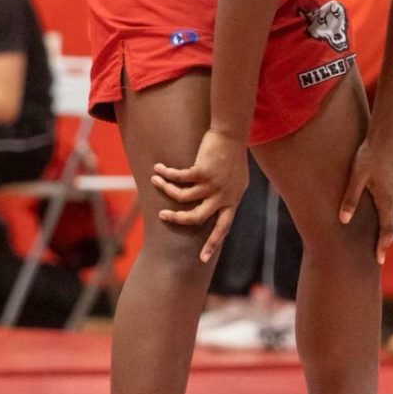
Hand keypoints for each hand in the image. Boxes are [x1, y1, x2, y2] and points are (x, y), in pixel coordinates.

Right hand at [151, 129, 249, 262]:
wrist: (233, 134)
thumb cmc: (234, 155)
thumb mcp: (238, 179)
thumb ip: (229, 194)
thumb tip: (220, 203)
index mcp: (232, 200)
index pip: (223, 227)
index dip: (213, 244)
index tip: (202, 259)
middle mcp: (223, 195)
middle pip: (197, 218)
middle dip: (178, 220)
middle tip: (163, 217)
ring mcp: (212, 184)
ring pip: (182, 198)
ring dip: (165, 190)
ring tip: (154, 181)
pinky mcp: (202, 171)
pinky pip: (178, 178)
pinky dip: (166, 174)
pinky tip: (158, 169)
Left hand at [338, 136, 392, 264]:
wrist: (382, 138)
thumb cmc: (367, 156)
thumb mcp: (355, 176)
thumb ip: (350, 198)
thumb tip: (343, 220)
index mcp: (386, 198)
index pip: (388, 228)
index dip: (383, 245)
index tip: (378, 259)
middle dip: (388, 242)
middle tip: (379, 257)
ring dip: (390, 232)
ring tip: (381, 242)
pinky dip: (391, 220)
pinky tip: (381, 220)